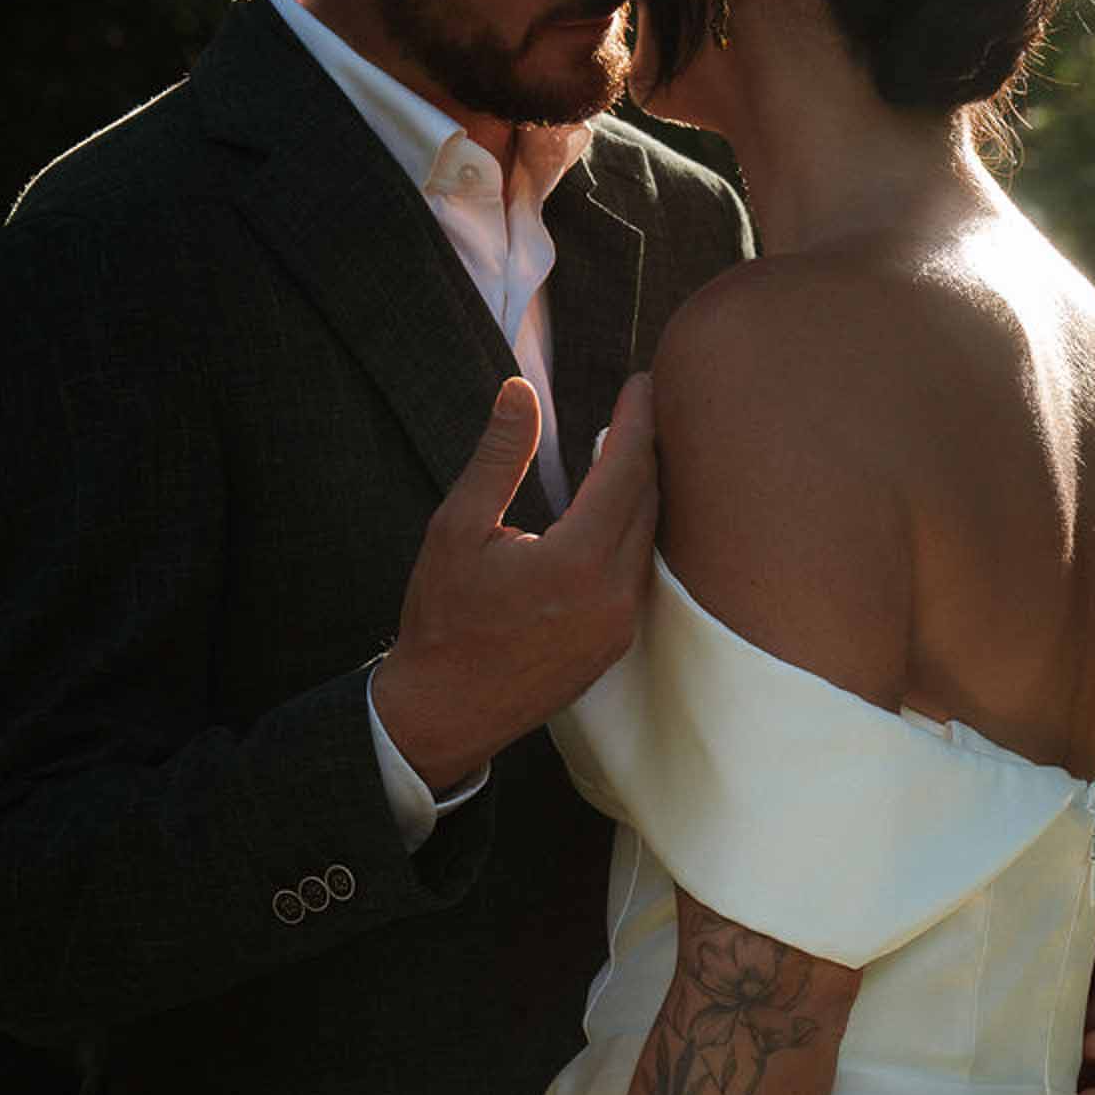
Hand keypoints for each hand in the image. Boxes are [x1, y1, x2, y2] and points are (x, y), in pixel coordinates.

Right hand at [373, 375, 659, 789]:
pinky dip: (636, 531)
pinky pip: (641, 572)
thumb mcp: (457, 528)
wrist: (444, 711)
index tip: (643, 382)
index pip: (627, 470)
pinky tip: (620, 511)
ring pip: (651, 538)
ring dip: (646, 490)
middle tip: (643, 404)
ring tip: (634, 448)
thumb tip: (519, 390)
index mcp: (578, 561)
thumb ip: (499, 457)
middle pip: (649, 501)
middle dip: (649, 447)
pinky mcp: (617, 644)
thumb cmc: (443, 619)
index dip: (638, 420)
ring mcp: (622, 625)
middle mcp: (614, 594)